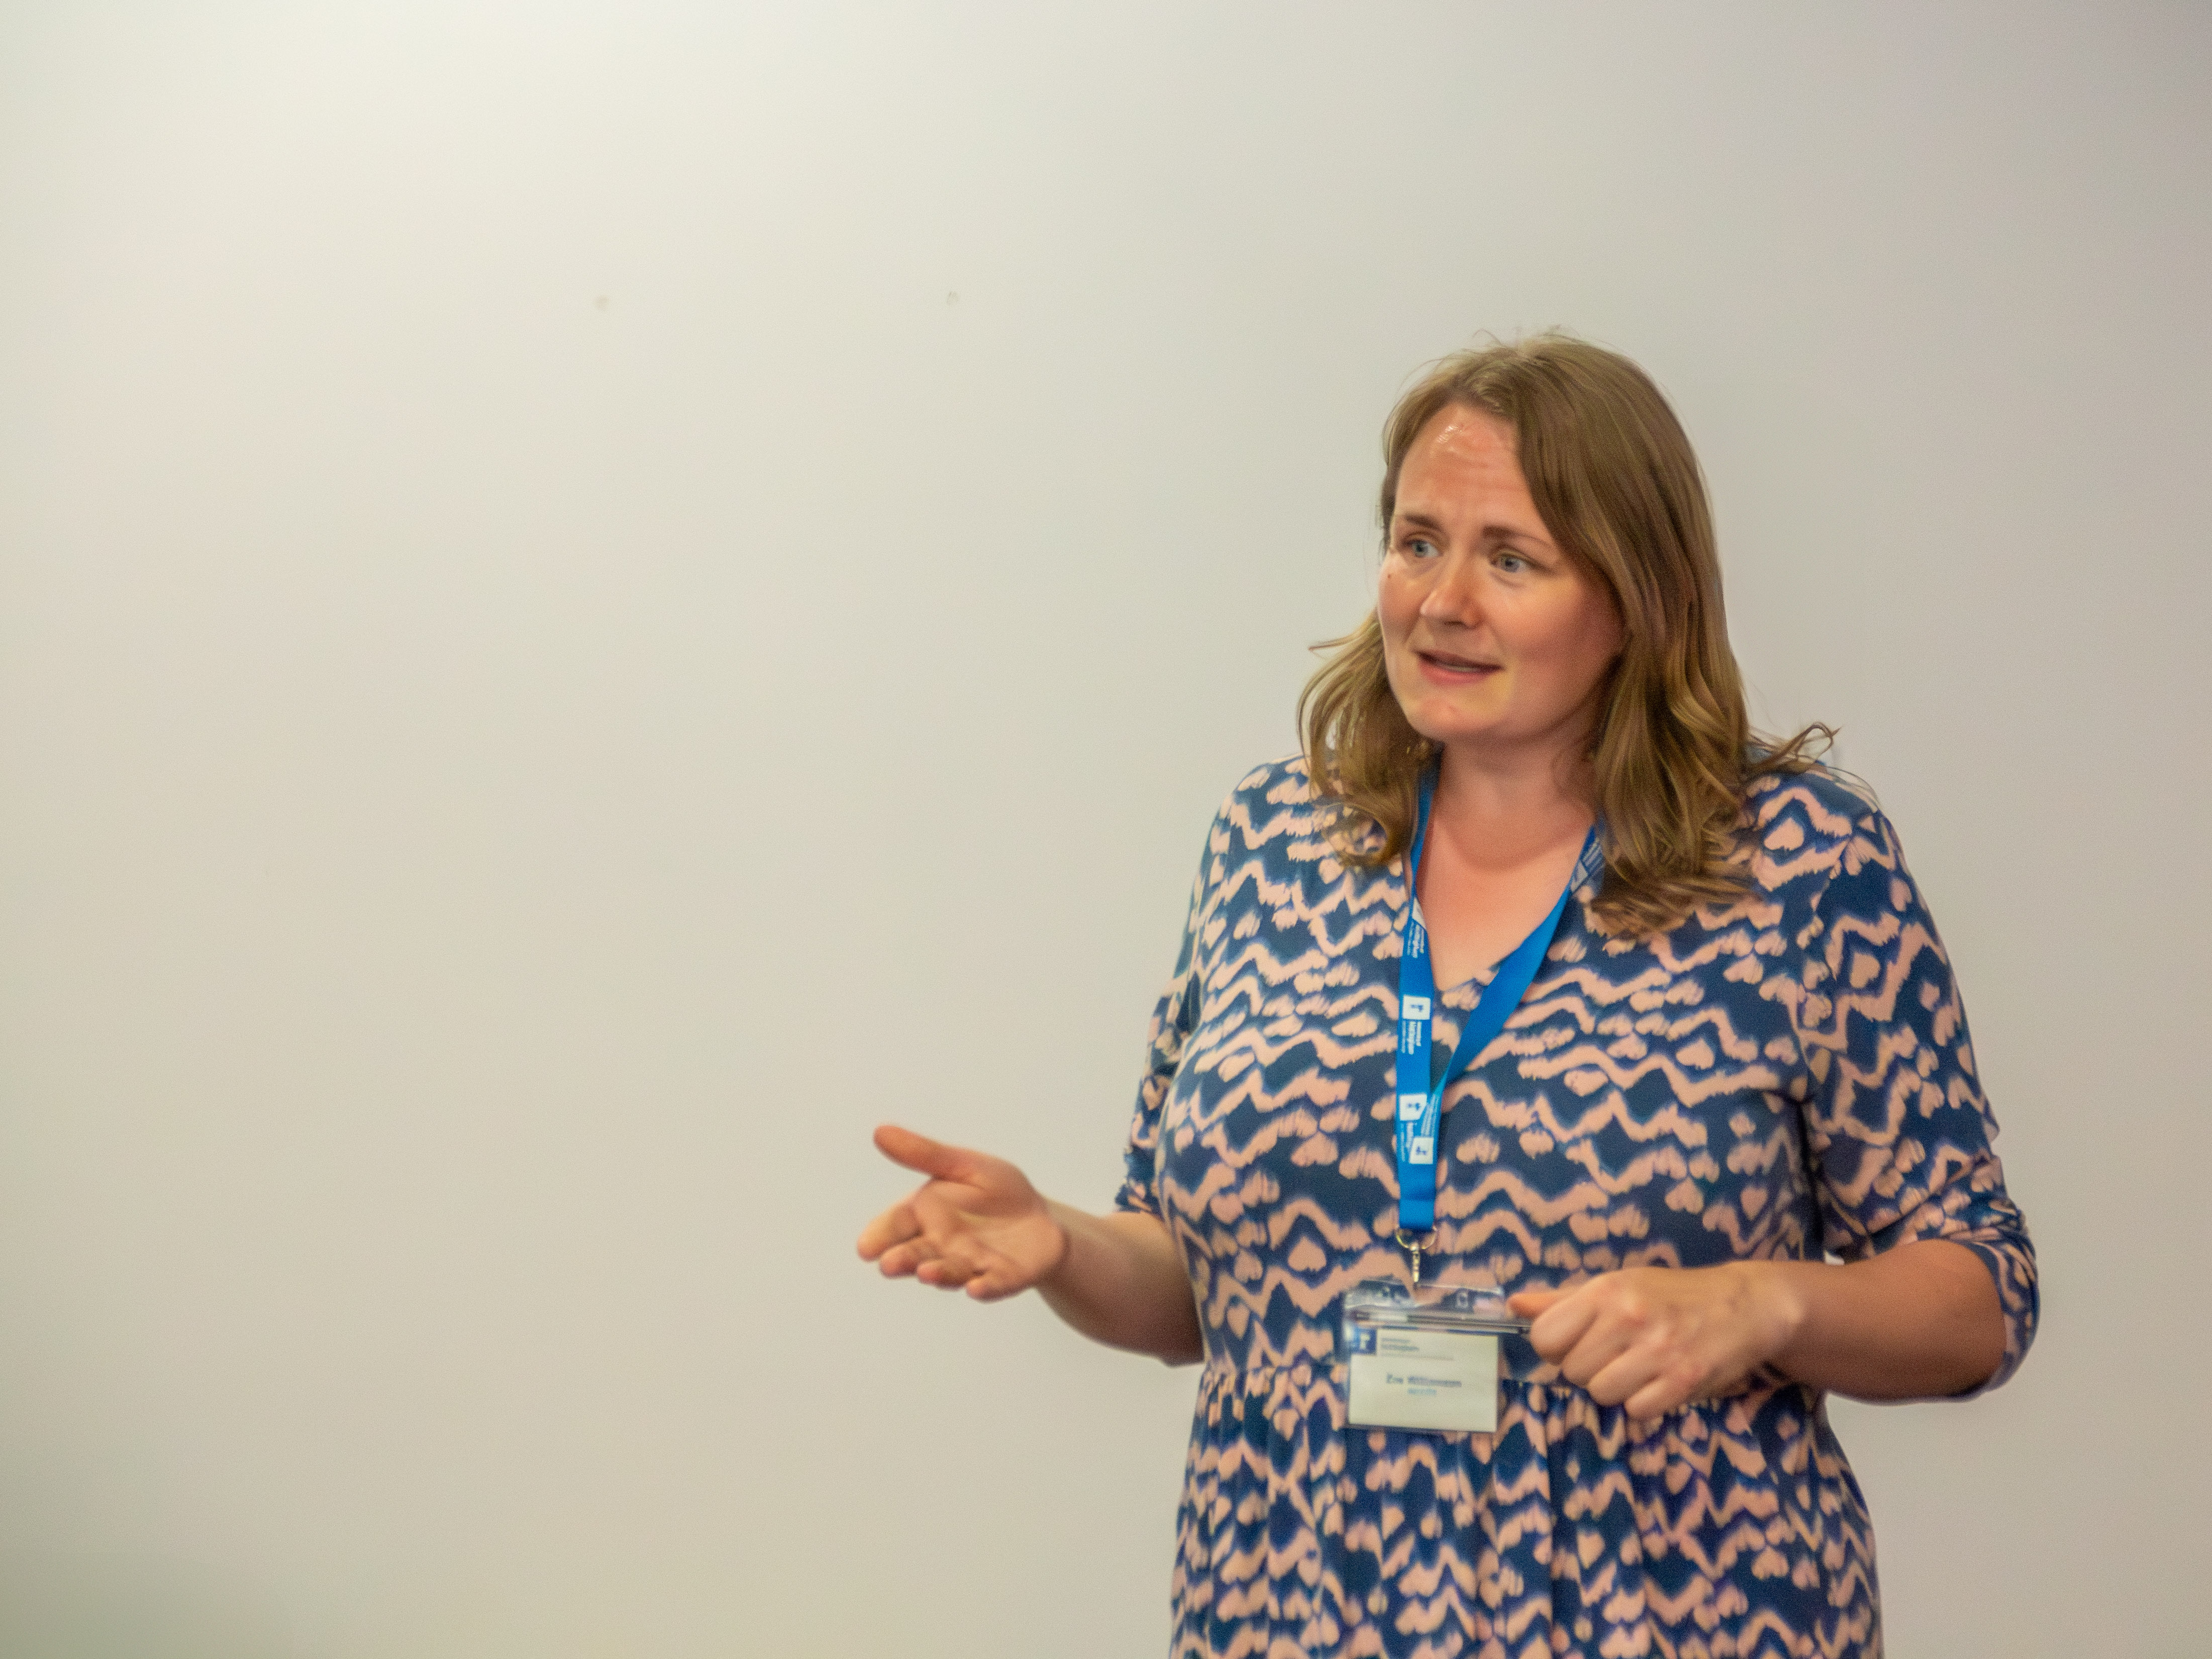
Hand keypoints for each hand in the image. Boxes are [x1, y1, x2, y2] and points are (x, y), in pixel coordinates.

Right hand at [856, 1125, 1069, 1301]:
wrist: (1043, 1219)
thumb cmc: (997, 1191)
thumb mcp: (964, 1165)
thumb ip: (924, 1154)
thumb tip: (879, 1131)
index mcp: (927, 1215)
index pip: (897, 1224)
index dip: (880, 1236)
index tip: (865, 1248)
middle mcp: (942, 1246)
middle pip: (916, 1254)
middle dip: (903, 1260)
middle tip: (888, 1265)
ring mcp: (971, 1265)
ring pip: (949, 1272)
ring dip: (938, 1274)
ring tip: (926, 1273)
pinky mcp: (1002, 1278)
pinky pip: (991, 1284)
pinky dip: (984, 1288)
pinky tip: (976, 1289)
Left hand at [1508, 1263, 1802, 1419]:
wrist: (1744, 1305)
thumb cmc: (1671, 1295)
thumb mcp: (1617, 1285)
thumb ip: (1563, 1301)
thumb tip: (1514, 1305)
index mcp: (1605, 1291)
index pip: (1545, 1338)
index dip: (1556, 1348)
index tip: (1578, 1343)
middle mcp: (1628, 1317)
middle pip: (1571, 1371)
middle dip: (1589, 1368)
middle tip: (1618, 1354)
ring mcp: (1657, 1350)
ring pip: (1601, 1393)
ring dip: (1616, 1388)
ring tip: (1640, 1367)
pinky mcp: (1683, 1381)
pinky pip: (1636, 1411)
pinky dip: (1645, 1403)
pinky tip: (1660, 1382)